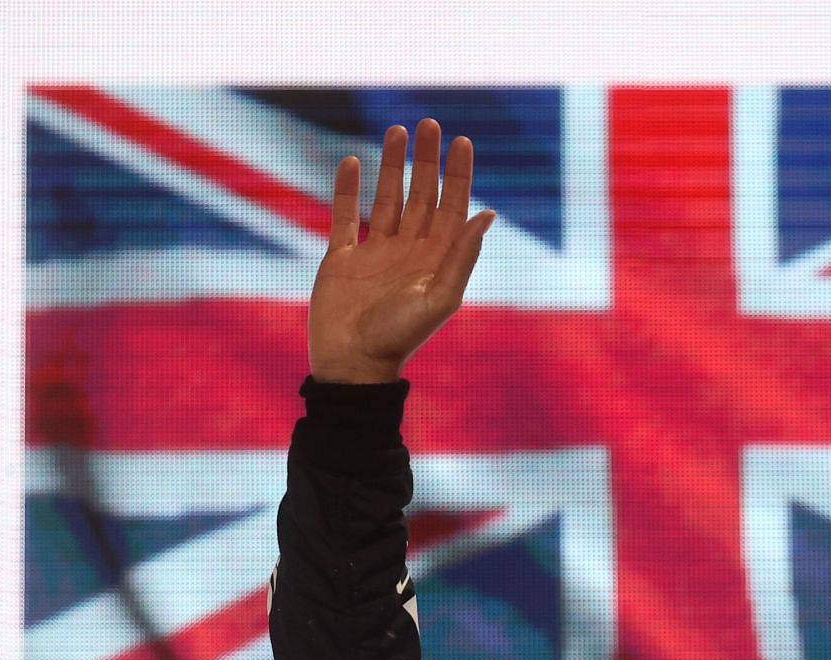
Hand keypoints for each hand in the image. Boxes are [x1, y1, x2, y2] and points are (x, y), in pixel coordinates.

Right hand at [307, 118, 496, 383]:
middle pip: (422, 195)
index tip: (462, 141)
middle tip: (428, 123)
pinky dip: (348, 190)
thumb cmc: (399, 337)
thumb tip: (487, 214)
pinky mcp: (343, 259)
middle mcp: (409, 252)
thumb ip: (462, 256)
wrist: (352, 365)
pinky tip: (354, 163)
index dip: (458, 175)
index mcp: (435, 260)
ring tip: (396, 130)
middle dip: (426, 160)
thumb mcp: (439, 298)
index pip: (452, 208)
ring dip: (392, 166)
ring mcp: (376, 254)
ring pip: (387, 199)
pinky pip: (345, 216)